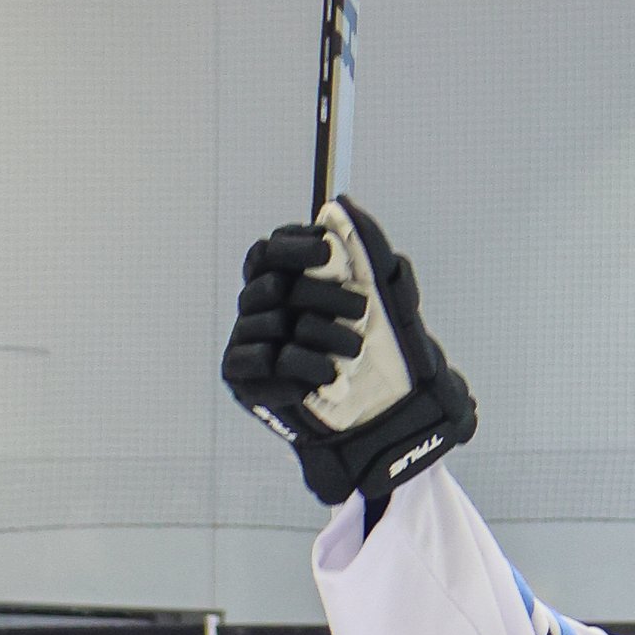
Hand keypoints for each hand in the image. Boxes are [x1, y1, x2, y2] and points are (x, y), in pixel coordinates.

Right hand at [220, 198, 474, 516]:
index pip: (270, 250)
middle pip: (272, 283)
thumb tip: (347, 205)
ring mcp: (248, 342)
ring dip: (319, 336)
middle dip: (320, 295)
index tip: (327, 251)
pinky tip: (325, 379)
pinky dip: (297, 368)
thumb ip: (373, 255)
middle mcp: (260, 309)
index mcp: (285, 285)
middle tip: (360, 312)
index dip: (293, 246)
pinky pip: (260, 362)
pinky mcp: (242, 379)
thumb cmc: (383, 362)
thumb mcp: (391, 306)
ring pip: (270, 322)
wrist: (380, 429)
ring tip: (354, 352)